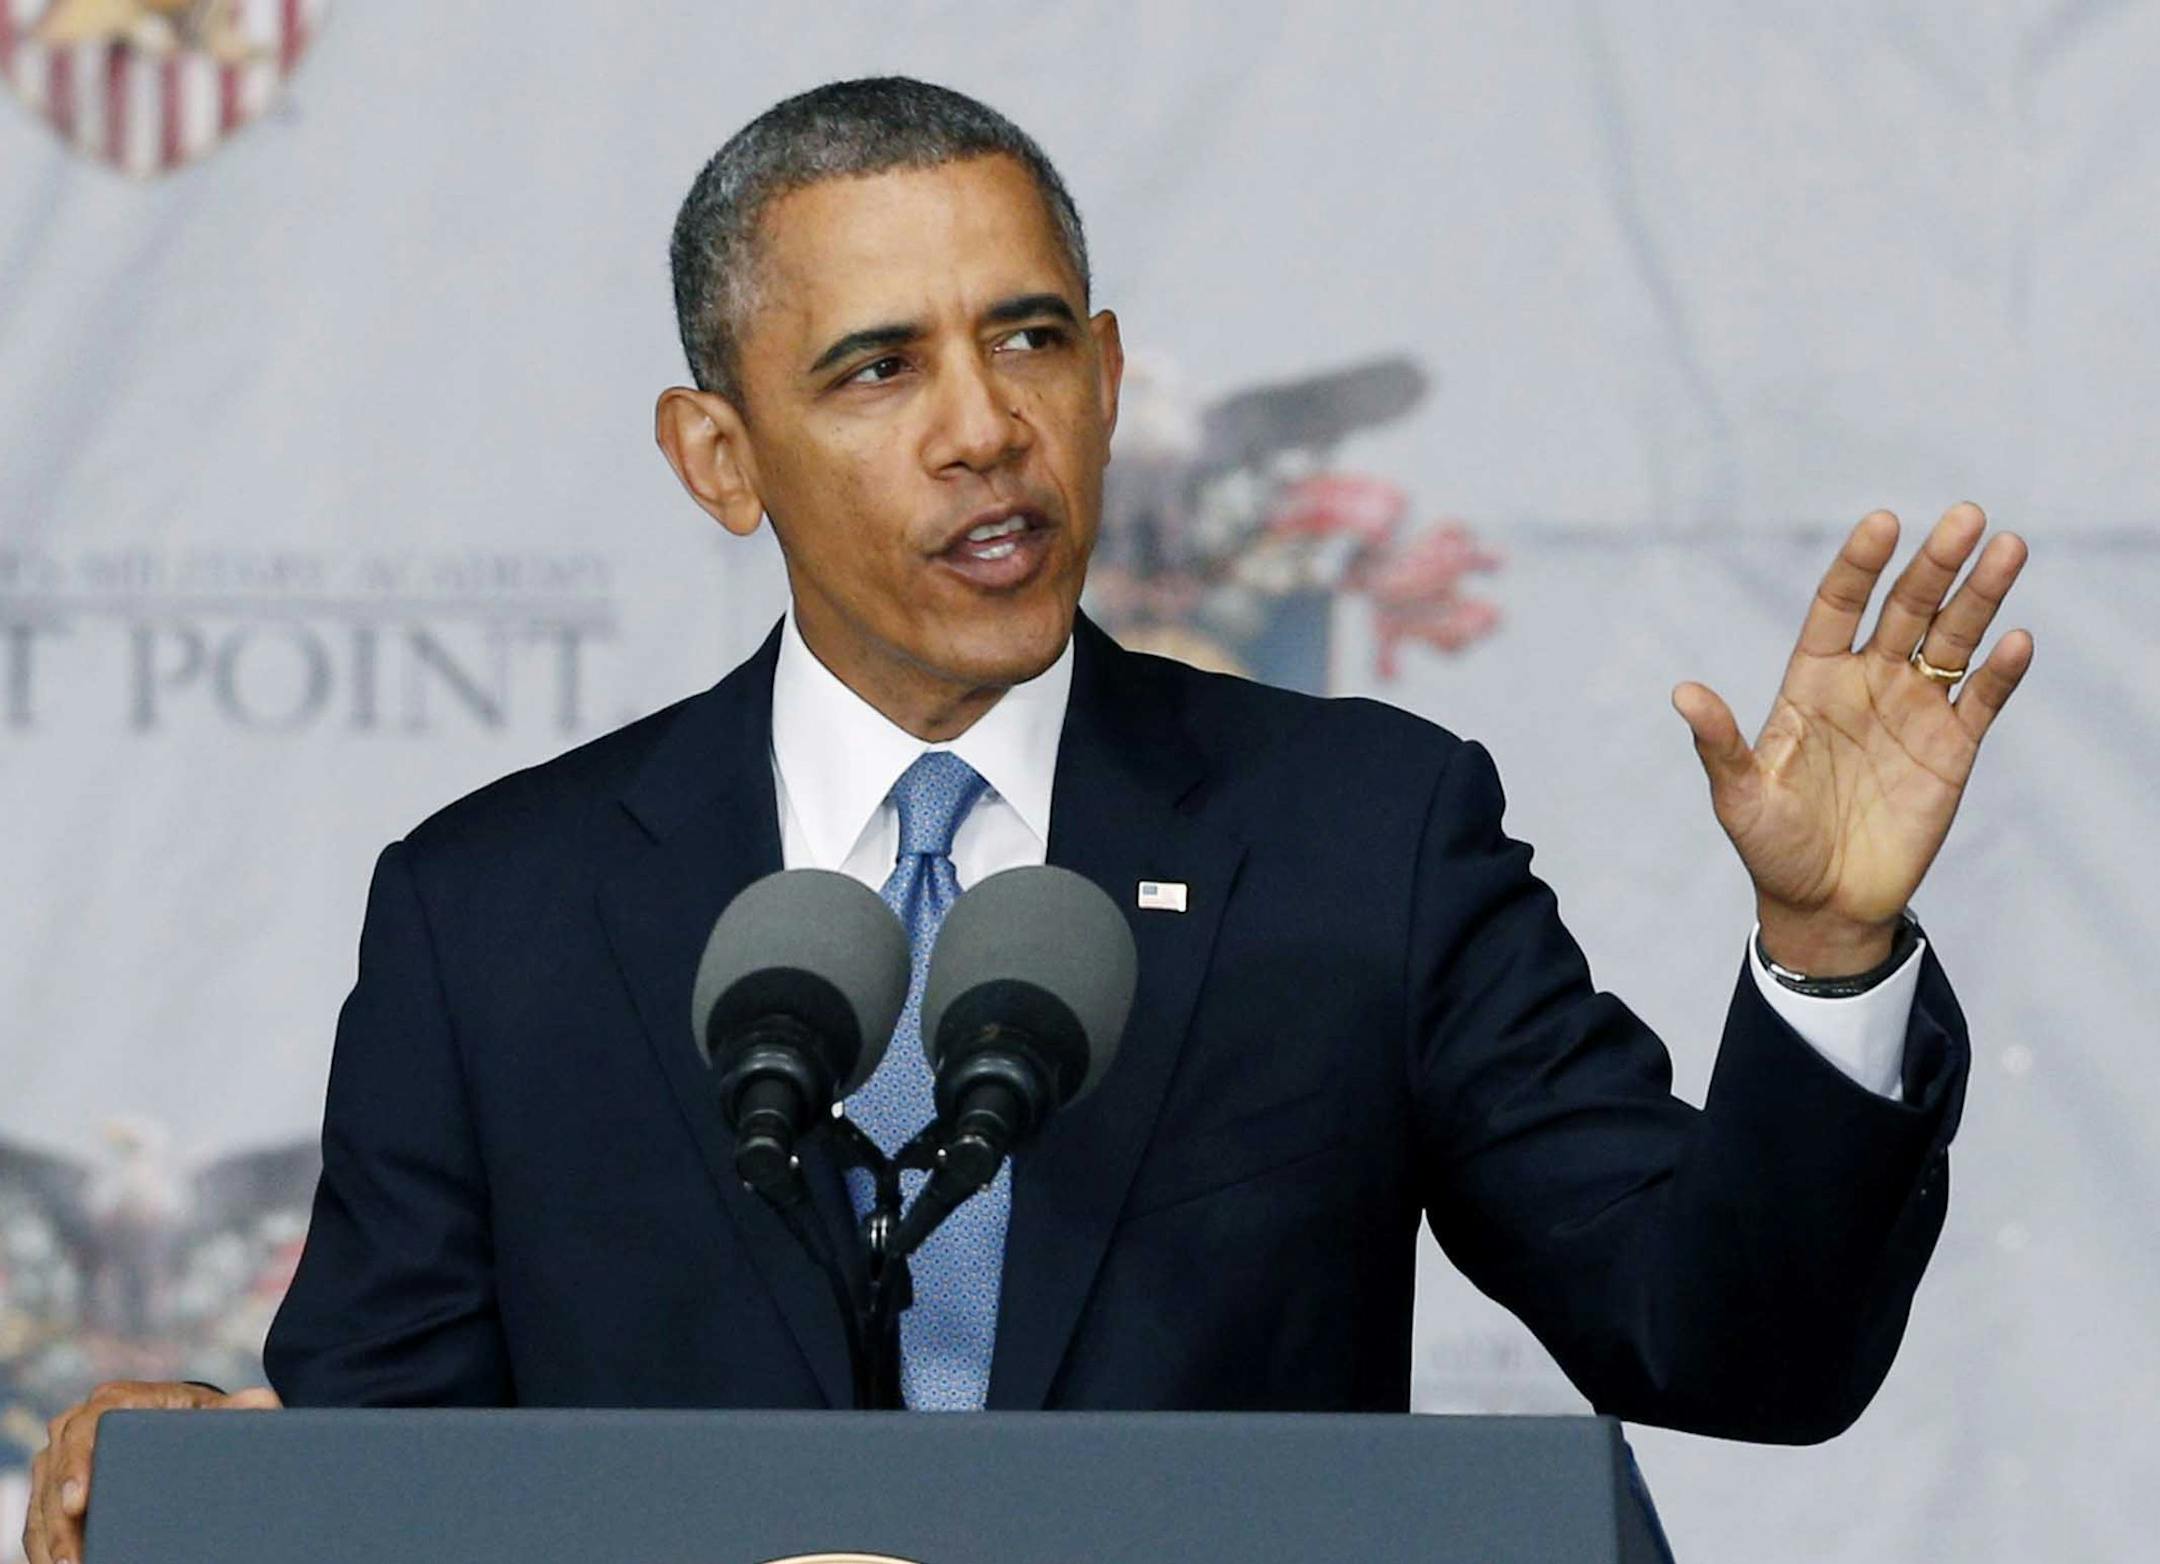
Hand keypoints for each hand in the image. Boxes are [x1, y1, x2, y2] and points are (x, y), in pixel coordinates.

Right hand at [23, 1380, 279, 1563]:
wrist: (176, 1427)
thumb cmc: (197, 1419)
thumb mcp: (216, 1412)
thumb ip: (242, 1407)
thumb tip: (264, 1403)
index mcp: (114, 1402)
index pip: (85, 1431)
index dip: (76, 1468)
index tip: (78, 1503)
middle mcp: (75, 1426)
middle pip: (55, 1475)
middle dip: (59, 1523)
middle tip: (72, 1560)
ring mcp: (58, 1458)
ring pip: (41, 1506)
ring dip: (50, 1543)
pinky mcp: (50, 1489)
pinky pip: (39, 1522)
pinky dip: (46, 1548)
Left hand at [1672, 503, 2032, 974]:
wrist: (1823, 905)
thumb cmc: (1772, 846)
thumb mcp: (1739, 795)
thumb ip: (1719, 743)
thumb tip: (1682, 692)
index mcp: (1812, 681)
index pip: (1838, 606)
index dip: (1859, 566)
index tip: (1883, 523)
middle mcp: (1867, 683)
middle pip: (1907, 608)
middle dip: (1935, 564)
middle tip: (1968, 516)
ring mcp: (1913, 711)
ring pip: (1953, 640)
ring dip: (1980, 596)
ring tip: (2008, 548)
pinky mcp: (1952, 750)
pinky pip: (1981, 700)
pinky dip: (2000, 672)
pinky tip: (2015, 640)